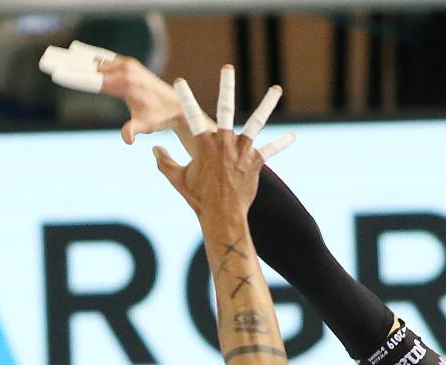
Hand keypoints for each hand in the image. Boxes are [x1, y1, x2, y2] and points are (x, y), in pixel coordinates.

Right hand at [39, 43, 183, 145]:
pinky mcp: (129, 65)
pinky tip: (78, 55)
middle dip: (69, 64)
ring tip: (57, 56)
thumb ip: (133, 130)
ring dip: (77, 59)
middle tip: (48, 61)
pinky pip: (105, 59)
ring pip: (96, 60)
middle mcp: (125, 69)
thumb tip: (126, 139)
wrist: (175, 106)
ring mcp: (127, 65)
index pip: (93, 79)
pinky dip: (91, 58)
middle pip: (90, 65)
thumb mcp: (145, 126)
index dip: (73, 77)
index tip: (56, 74)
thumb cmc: (158, 118)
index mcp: (125, 83)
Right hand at [152, 69, 291, 223]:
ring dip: (267, 104)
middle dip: (225, 86)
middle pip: (225, 109)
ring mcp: (242, 151)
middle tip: (227, 68)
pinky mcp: (255, 162)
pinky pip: (270, 150)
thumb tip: (153, 150)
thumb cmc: (198, 198)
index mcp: (204, 145)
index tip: (179, 81)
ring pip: (257, 122)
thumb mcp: (177, 180)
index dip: (184, 98)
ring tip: (276, 89)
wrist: (222, 216)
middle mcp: (224, 142)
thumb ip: (164, 162)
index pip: (191, 117)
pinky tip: (292, 137)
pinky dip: (281, 144)